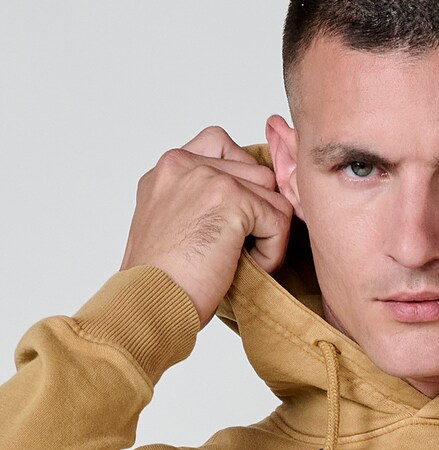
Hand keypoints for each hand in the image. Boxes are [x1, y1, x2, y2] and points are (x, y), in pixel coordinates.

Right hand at [120, 126, 293, 327]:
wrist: (148, 303)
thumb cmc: (157, 283)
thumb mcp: (169, 229)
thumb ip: (195, 203)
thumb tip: (241, 207)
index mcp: (167, 170)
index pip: (222, 146)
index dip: (242, 183)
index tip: (236, 220)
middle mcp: (183, 164)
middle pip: (256, 171)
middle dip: (259, 213)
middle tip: (241, 251)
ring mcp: (207, 177)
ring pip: (272, 194)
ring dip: (267, 233)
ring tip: (242, 262)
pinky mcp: (231, 199)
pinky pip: (279, 220)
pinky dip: (273, 252)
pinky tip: (248, 269)